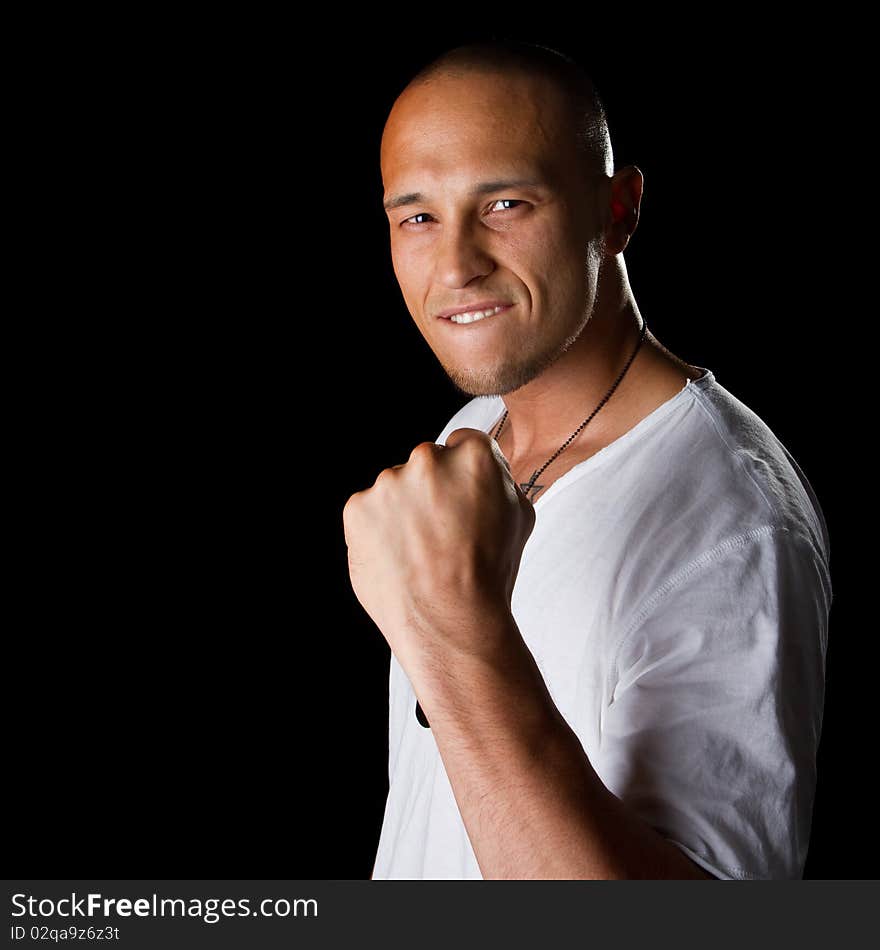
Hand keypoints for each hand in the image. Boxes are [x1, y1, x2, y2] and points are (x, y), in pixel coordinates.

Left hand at [342, 428, 535, 682]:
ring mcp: (388, 482)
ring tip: (418, 553)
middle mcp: (428, 458)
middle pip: (426, 463)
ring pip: (394, 488)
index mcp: (473, 455)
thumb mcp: (520, 517)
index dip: (464, 478)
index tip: (462, 503)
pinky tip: (396, 558)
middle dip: (431, 491)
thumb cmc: (491, 574)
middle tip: (441, 534)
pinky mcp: (357, 507)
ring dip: (402, 511)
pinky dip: (376, 531)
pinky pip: (367, 511)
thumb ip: (498, 481)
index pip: (464, 445)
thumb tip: (484, 472)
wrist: (450, 619)